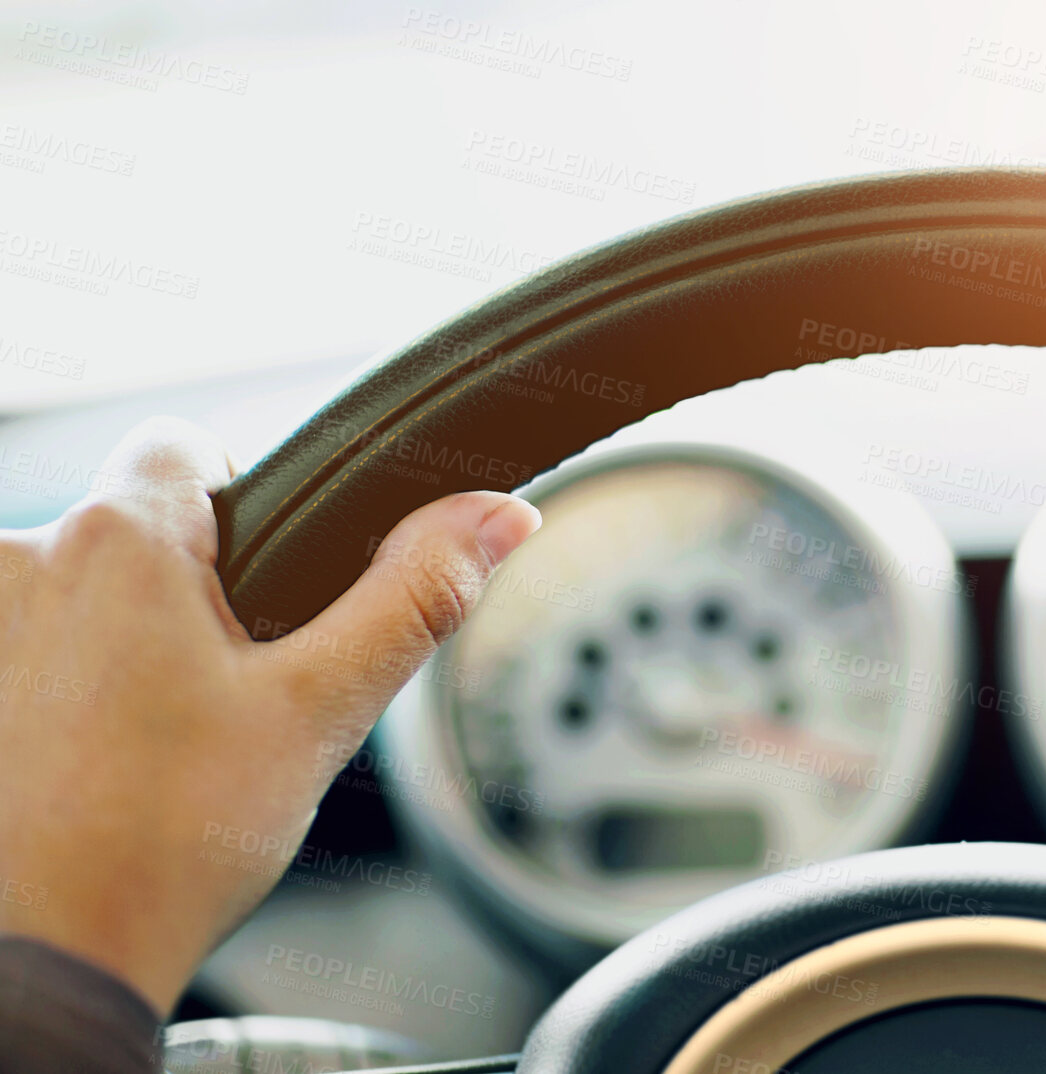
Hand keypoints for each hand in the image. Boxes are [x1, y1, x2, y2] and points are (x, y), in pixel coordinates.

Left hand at [0, 417, 539, 1014]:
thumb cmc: (163, 844)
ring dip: (126, 641)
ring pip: (82, 592)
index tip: (271, 588)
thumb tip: (494, 516)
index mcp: (116, 540)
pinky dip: (71, 685)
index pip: (188, 443)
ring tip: (164, 739)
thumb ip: (413, 597)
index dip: (249, 507)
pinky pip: (34, 646)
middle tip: (232, 690)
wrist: (49, 959)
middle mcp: (19, 561)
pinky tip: (103, 759)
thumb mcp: (321, 709)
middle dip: (194, 591)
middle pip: (138, 528)